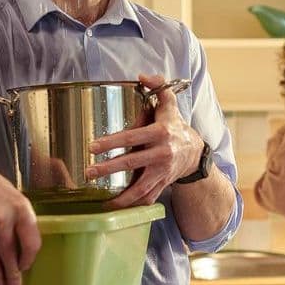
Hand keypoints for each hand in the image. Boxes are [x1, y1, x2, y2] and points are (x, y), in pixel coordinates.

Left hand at [85, 73, 203, 208]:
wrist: (195, 153)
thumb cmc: (175, 126)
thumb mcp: (169, 104)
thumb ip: (158, 86)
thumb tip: (142, 76)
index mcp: (160, 133)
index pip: (132, 137)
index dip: (111, 142)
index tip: (92, 147)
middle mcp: (162, 154)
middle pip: (132, 163)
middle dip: (108, 170)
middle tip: (89, 173)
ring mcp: (163, 172)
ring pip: (141, 188)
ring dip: (121, 197)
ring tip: (102, 201)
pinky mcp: (163, 185)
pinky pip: (148, 198)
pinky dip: (133, 205)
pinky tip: (116, 208)